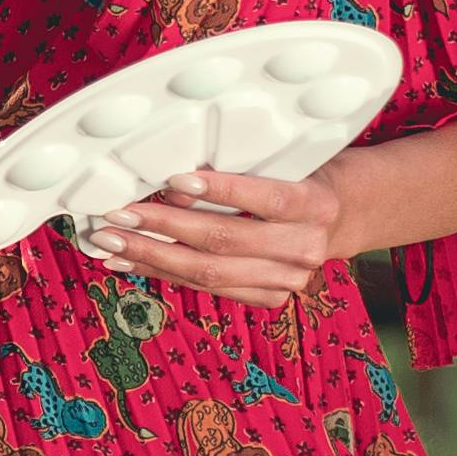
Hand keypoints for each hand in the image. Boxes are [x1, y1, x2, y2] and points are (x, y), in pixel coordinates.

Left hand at [89, 159, 352, 314]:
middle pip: (226, 241)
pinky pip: (208, 289)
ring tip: (111, 243)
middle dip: (164, 227)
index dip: (219, 190)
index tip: (173, 179)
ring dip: (152, 256)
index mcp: (315, 204)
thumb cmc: (307, 174)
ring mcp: (288, 279)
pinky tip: (130, 263)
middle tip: (119, 214)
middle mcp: (304, 247)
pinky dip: (164, 274)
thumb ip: (247, 164)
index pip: (264, 196)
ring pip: (210, 273)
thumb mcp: (289, 158)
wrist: (344, 215)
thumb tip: (175, 172)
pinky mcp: (271, 297)